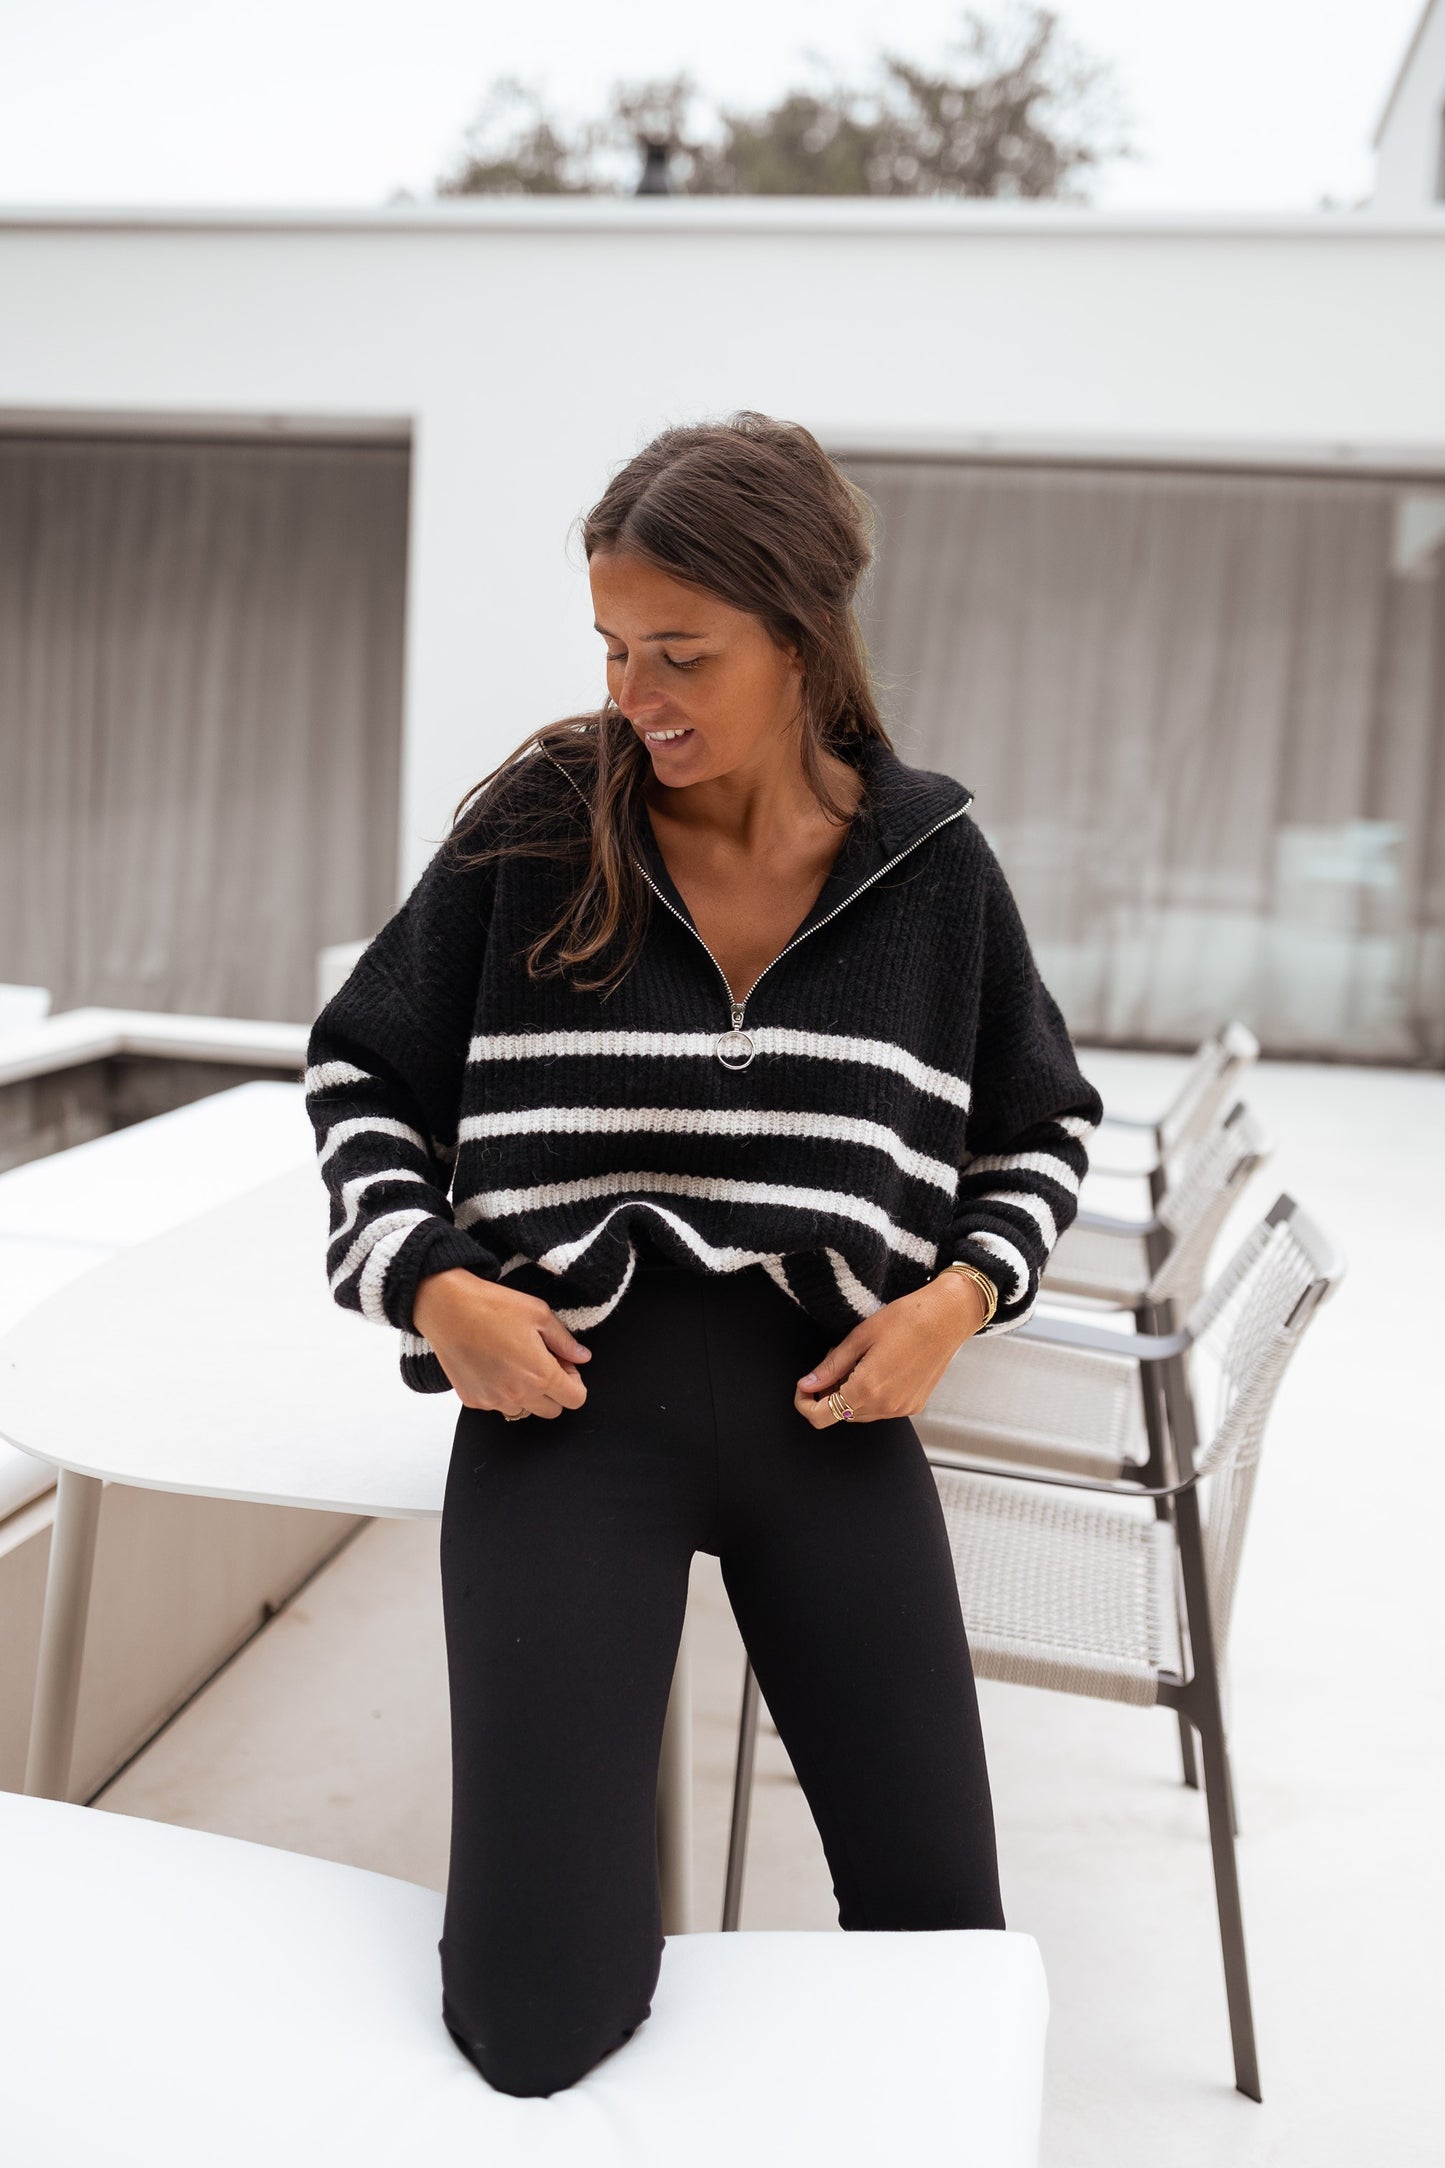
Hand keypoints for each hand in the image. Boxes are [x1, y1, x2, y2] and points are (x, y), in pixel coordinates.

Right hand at [412, 1268, 590, 1417]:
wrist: (446, 1308)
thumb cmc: (493, 1306)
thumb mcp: (539, 1314)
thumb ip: (565, 1341)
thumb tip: (582, 1357)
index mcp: (541, 1375)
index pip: (575, 1399)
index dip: (575, 1381)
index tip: (563, 1364)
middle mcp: (518, 1394)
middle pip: (552, 1411)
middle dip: (554, 1391)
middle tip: (541, 1362)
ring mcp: (493, 1400)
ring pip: (524, 1410)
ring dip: (527, 1394)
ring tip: (514, 1363)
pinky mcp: (473, 1400)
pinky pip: (497, 1405)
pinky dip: (501, 1392)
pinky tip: (493, 1366)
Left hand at [794, 1270, 988, 1429]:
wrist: (947, 1318)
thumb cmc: (906, 1319)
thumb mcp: (859, 1337)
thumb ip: (831, 1366)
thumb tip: (807, 1384)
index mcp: (867, 1389)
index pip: (821, 1416)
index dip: (805, 1403)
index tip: (804, 1387)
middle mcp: (885, 1406)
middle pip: (841, 1415)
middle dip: (829, 1394)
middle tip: (835, 1362)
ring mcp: (902, 1408)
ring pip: (861, 1413)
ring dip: (850, 1395)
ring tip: (859, 1361)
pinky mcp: (914, 1405)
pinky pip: (881, 1409)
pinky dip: (871, 1395)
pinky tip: (877, 1368)